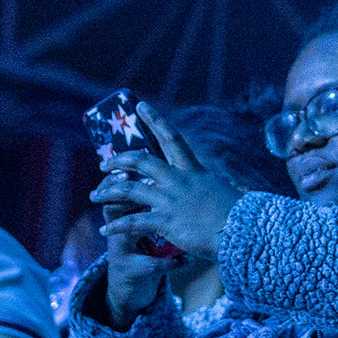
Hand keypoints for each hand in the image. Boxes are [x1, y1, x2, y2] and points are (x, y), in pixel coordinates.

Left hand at [93, 102, 242, 262]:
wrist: (243, 231)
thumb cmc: (239, 216)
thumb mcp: (222, 193)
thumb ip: (210, 188)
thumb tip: (217, 187)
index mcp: (194, 171)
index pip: (172, 138)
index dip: (155, 120)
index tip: (140, 106)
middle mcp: (179, 181)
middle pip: (141, 160)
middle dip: (119, 160)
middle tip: (104, 164)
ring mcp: (170, 200)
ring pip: (129, 189)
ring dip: (108, 192)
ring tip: (94, 196)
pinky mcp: (166, 221)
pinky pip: (132, 221)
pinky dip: (116, 225)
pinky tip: (105, 230)